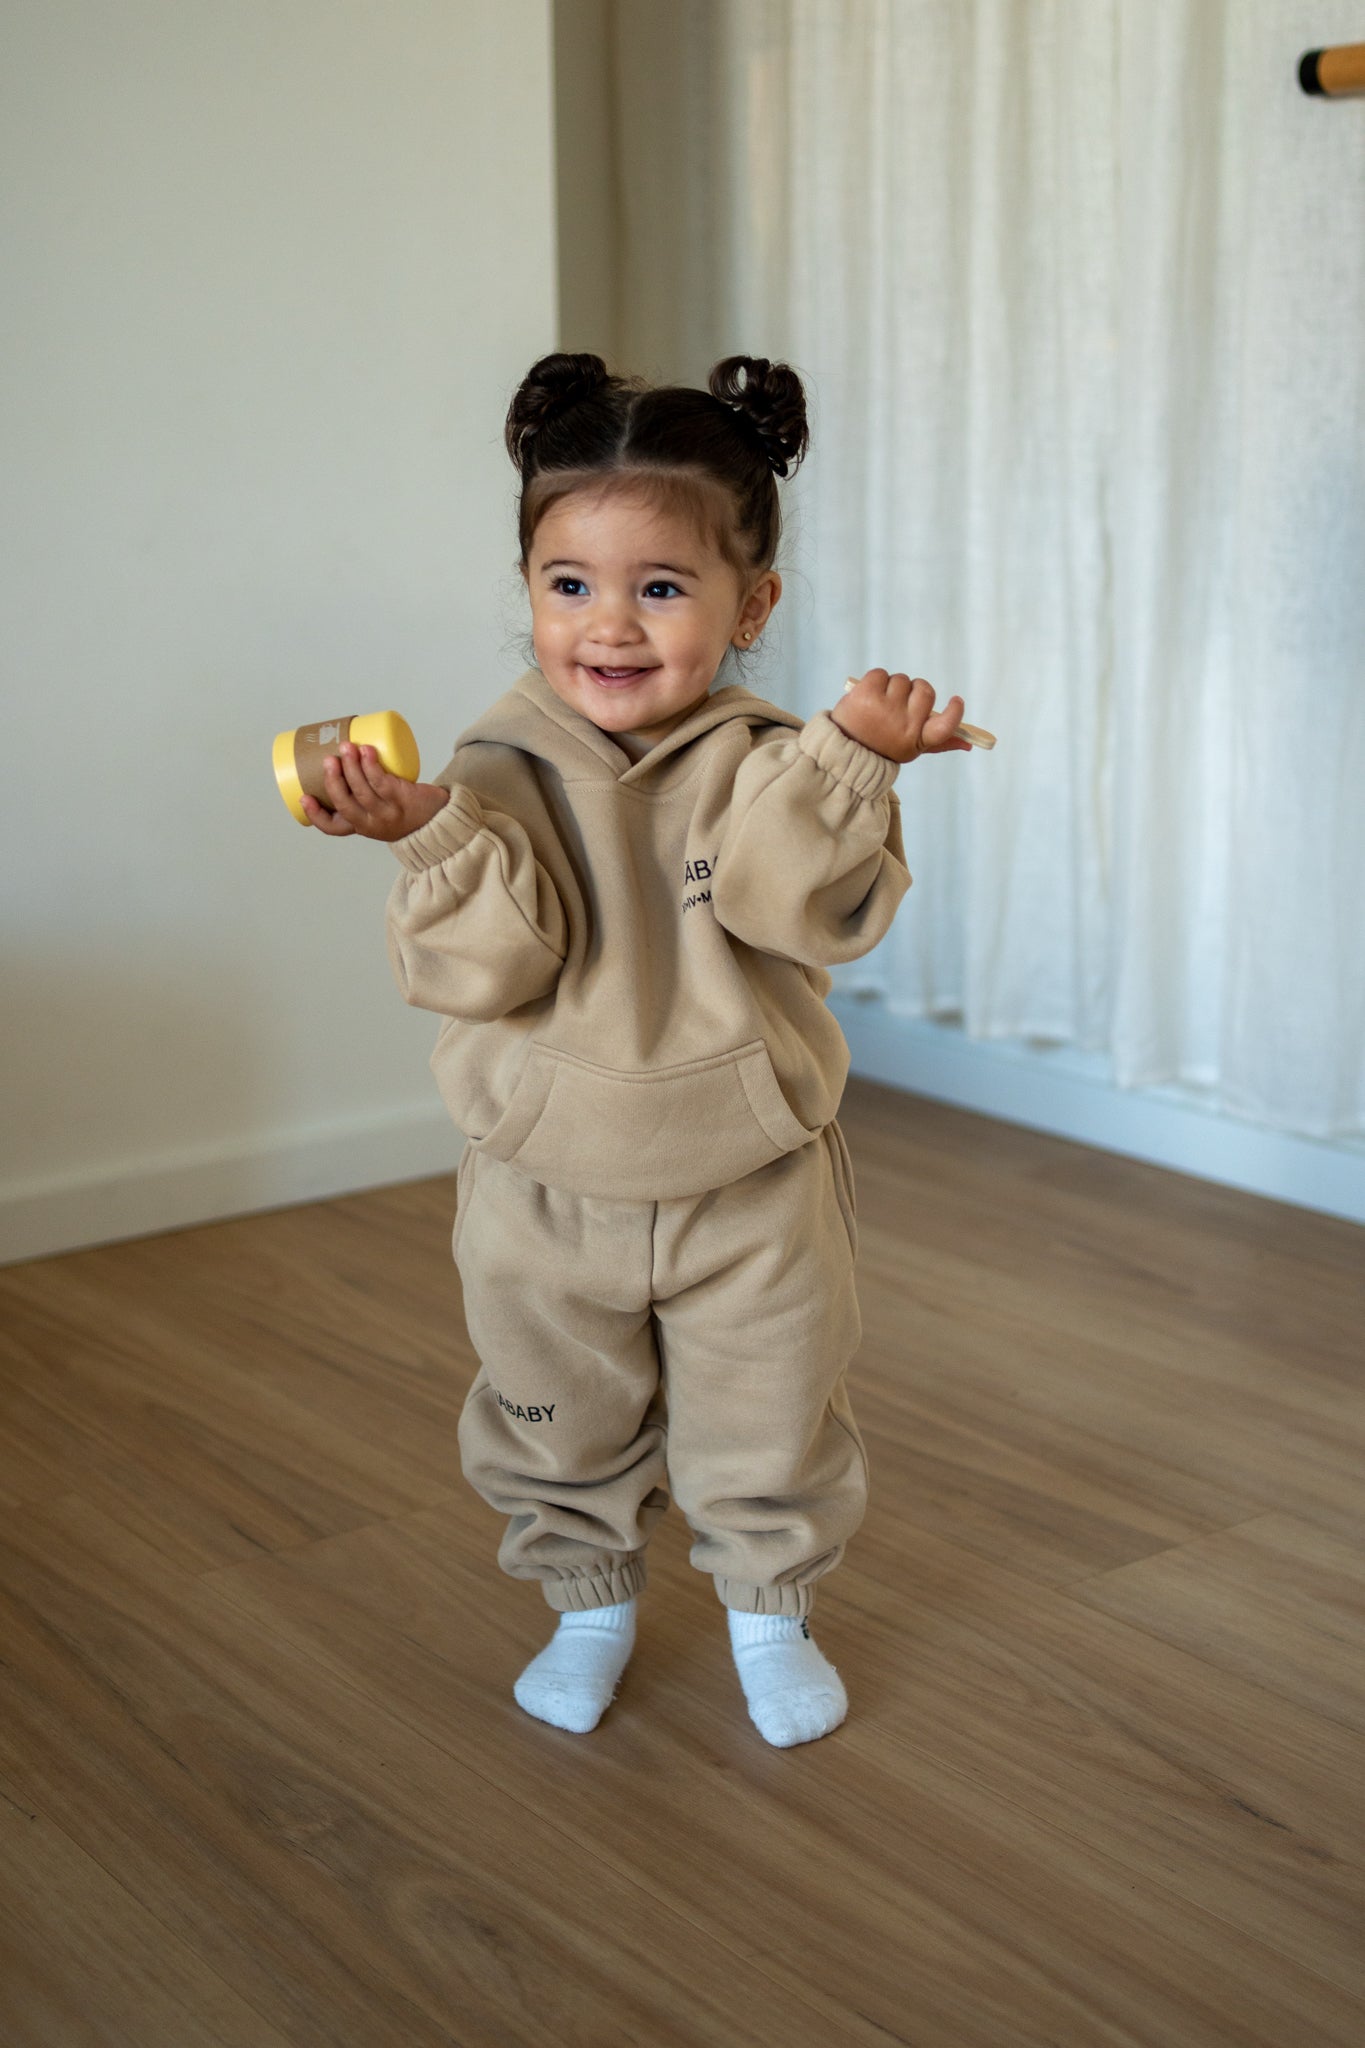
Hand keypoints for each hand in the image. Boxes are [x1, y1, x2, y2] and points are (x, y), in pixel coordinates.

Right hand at [301, 741, 452, 839]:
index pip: (333, 828)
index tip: (304, 796)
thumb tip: (342, 755)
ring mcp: (387, 812)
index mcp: (361, 826)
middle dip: (333, 781)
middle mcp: (372, 823)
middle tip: (328, 759)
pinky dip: (372, 765)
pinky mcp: (402, 798)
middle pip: (344, 804)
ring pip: (363, 791)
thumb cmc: (404, 810)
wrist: (441, 818)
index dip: (315, 815)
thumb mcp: (379, 812)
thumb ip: (361, 796)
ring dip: (351, 767)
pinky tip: (367, 751)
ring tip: (346, 746)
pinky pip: (383, 781)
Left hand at [829, 670, 972, 763]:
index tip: (956, 700)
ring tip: (877, 705)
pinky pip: (880, 674)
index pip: (945, 726)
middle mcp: (903, 726)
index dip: (954, 712)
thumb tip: (968, 744)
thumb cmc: (882, 747)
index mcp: (916, 740)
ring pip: (901, 680)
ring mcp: (885, 709)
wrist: (842, 748)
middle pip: (925, 691)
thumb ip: (939, 743)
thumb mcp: (910, 748)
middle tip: (899, 703)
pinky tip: (867, 697)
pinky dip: (874, 681)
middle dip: (914, 690)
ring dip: (891, 687)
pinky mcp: (866, 695)